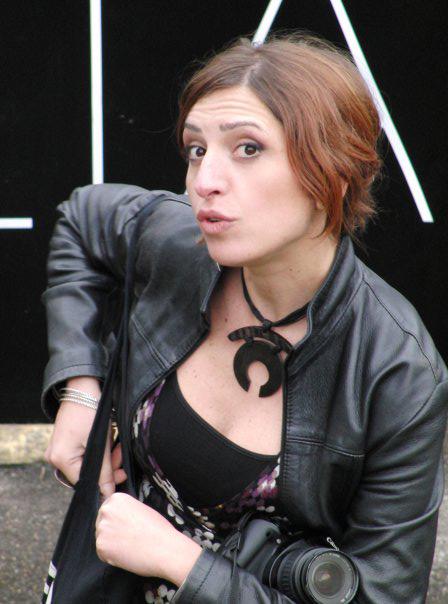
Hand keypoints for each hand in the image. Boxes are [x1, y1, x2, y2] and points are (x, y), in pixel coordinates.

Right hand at [45, 377, 126, 496]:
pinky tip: (107, 444)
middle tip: (121, 458)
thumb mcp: (101, 443)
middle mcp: (54, 458)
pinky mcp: (63, 443)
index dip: (103, 482)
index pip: (83, 483)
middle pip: (84, 475)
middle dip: (106, 468)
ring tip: (116, 447)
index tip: (120, 476)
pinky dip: (96, 452)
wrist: (82, 388)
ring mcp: (57, 450)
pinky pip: (81, 455)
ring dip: (104, 459)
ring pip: (85, 465)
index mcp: (61, 459)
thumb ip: (104, 471)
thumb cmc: (90, 412)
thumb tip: (107, 493)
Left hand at [95, 493, 201, 584]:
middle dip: (112, 532)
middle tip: (128, 538)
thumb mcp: (141, 509)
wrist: (164, 548)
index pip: (107, 510)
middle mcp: (106, 510)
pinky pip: (102, 553)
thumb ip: (125, 511)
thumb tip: (118, 519)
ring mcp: (102, 528)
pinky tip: (126, 554)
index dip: (116, 521)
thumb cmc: (158, 530)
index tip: (125, 527)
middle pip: (102, 523)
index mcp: (117, 498)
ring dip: (112, 545)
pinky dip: (111, 557)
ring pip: (102, 539)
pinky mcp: (101, 546)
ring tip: (130, 546)